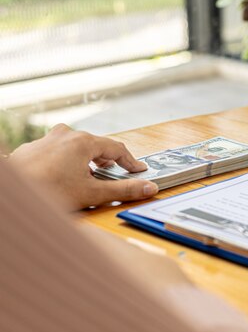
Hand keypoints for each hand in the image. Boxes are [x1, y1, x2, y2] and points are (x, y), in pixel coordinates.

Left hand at [9, 124, 157, 209]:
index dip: (130, 162)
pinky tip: (65, 180)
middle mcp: (65, 135)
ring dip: (87, 161)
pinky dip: (67, 164)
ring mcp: (46, 141)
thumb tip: (149, 188)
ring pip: (75, 148)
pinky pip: (57, 153)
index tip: (138, 171)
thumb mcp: (93, 194)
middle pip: (96, 146)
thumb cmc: (48, 191)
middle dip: (108, 161)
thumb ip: (124, 191)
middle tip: (116, 174)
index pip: (117, 148)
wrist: (12, 196)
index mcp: (83, 141)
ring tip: (90, 178)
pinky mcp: (31, 150)